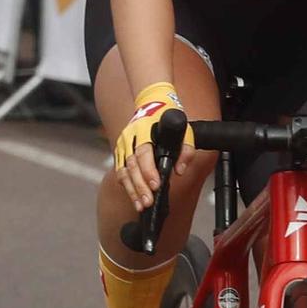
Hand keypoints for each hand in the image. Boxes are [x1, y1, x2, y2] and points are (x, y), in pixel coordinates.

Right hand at [113, 83, 194, 209]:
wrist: (151, 102)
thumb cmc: (168, 118)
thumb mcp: (184, 131)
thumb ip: (185, 150)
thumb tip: (180, 170)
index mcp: (144, 130)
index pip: (144, 153)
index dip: (148, 170)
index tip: (155, 185)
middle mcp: (130, 138)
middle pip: (132, 166)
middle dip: (139, 186)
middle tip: (148, 202)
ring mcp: (123, 144)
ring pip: (123, 171)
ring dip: (132, 190)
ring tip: (140, 205)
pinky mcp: (120, 150)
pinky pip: (120, 170)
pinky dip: (126, 185)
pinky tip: (134, 196)